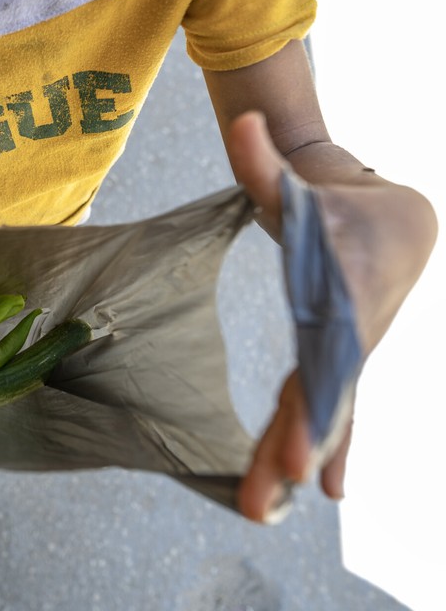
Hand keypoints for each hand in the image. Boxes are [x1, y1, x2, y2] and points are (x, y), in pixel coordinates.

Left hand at [226, 111, 436, 521]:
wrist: (387, 215)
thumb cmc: (336, 201)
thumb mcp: (298, 184)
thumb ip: (266, 163)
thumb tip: (243, 121)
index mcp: (344, 306)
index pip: (326, 367)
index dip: (313, 410)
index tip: (294, 455)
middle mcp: (350, 340)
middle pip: (321, 403)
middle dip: (294, 451)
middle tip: (260, 503)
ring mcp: (346, 355)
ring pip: (323, 414)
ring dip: (294, 460)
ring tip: (261, 508)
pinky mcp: (338, 361)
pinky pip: (329, 409)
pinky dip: (323, 445)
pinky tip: (316, 488)